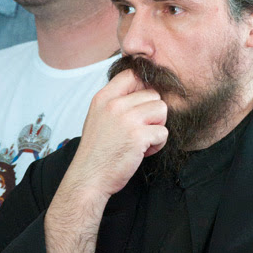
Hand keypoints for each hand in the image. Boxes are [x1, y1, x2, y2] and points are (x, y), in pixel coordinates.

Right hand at [44, 69, 167, 252]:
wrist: (89, 178)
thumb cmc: (97, 151)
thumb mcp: (99, 117)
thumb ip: (116, 102)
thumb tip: (143, 89)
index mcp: (103, 97)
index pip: (133, 74)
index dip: (144, 87)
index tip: (142, 105)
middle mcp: (114, 104)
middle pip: (154, 94)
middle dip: (153, 113)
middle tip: (141, 130)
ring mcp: (127, 119)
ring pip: (162, 109)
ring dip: (157, 127)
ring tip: (143, 141)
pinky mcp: (139, 136)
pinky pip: (163, 132)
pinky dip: (158, 144)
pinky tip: (143, 151)